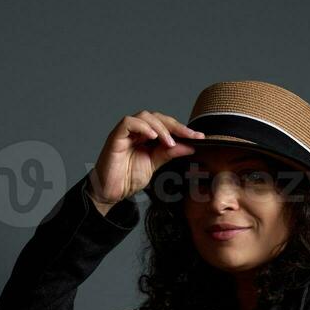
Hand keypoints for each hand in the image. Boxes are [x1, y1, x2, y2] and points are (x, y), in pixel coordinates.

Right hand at [88, 111, 205, 205]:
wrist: (111, 193)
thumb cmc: (127, 178)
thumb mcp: (155, 165)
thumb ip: (169, 154)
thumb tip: (189, 146)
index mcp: (146, 136)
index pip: (166, 125)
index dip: (182, 129)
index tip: (199, 137)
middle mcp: (136, 131)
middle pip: (157, 117)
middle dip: (176, 126)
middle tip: (190, 135)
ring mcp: (125, 133)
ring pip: (145, 116)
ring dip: (161, 127)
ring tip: (170, 142)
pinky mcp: (116, 137)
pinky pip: (129, 123)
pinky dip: (143, 127)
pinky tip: (153, 137)